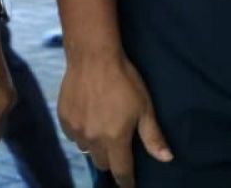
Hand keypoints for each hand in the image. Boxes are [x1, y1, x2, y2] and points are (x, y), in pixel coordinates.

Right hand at [57, 49, 171, 187]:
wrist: (93, 56)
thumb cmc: (124, 79)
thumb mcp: (144, 106)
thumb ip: (153, 136)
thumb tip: (167, 159)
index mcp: (115, 139)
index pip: (121, 172)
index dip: (127, 181)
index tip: (129, 184)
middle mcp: (93, 139)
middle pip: (103, 163)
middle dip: (111, 159)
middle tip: (117, 143)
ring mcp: (76, 130)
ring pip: (86, 150)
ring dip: (95, 145)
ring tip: (102, 127)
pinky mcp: (63, 118)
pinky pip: (73, 136)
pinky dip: (81, 132)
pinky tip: (88, 117)